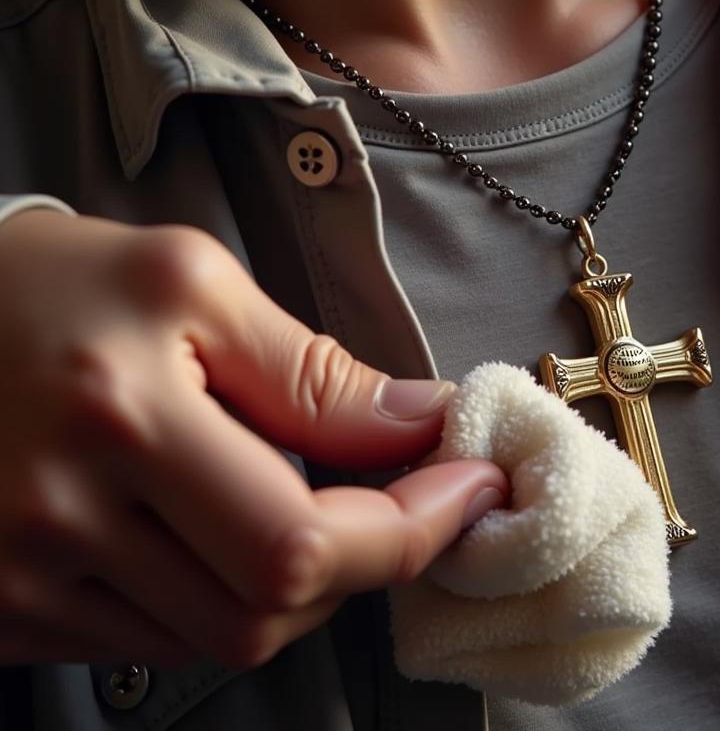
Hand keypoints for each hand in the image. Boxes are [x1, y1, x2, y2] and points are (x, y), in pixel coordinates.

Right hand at [0, 210, 506, 668]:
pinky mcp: (6, 611)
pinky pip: (153, 641)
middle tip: (390, 492)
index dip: (409, 531)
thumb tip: (418, 421)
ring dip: (294, 580)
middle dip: (362, 560)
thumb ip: (310, 368)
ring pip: (218, 638)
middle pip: (267, 611)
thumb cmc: (58, 283)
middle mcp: (60, 521)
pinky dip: (220, 594)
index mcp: (121, 419)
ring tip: (290, 492)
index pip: (299, 540)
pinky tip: (219, 527)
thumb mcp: (194, 285)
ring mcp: (24, 581)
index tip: (467, 491)